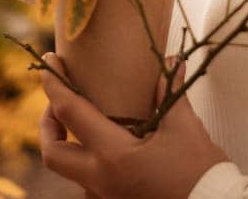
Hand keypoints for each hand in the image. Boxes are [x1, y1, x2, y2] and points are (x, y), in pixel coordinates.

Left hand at [38, 52, 229, 198]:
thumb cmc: (200, 172)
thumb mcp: (185, 128)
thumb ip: (171, 93)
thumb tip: (172, 62)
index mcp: (113, 155)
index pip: (70, 113)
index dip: (54, 84)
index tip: (49, 62)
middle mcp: (100, 180)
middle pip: (52, 152)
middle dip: (47, 124)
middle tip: (57, 103)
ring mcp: (105, 197)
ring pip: (71, 172)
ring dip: (72, 146)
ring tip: (89, 124)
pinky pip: (91, 184)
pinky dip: (93, 163)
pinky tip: (113, 151)